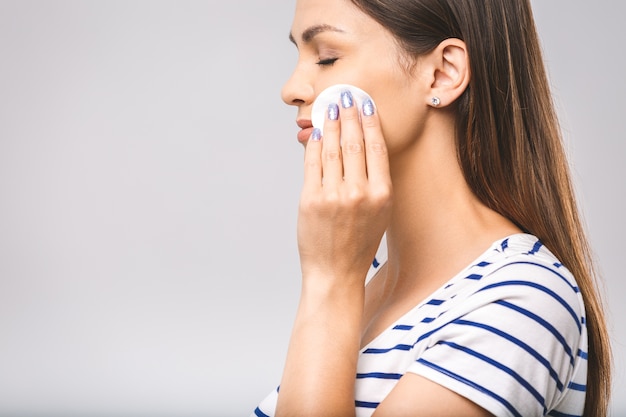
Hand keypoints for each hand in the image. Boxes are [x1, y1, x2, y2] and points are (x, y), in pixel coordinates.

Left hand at [297, 90, 391, 287]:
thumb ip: (374, 182)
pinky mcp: (310, 199)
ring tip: (331, 107)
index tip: (365, 104)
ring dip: (331, 123)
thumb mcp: (379, 213)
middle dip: (349, 115)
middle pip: (354, 143)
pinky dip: (315, 144)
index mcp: (382, 195)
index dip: (369, 122)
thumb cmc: (359, 244)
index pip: (376, 148)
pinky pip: (313, 164)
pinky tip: (318, 131)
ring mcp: (333, 195)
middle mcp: (359, 192)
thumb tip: (362, 145)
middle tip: (346, 96)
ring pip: (332, 149)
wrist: (336, 273)